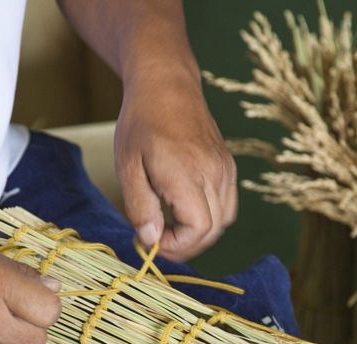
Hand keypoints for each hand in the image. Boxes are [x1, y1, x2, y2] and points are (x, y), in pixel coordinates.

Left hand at [114, 71, 237, 262]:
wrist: (166, 85)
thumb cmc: (141, 123)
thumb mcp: (128, 167)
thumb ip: (140, 207)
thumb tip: (151, 241)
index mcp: (188, 174)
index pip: (199, 229)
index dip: (177, 245)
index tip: (152, 241)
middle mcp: (214, 173)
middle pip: (213, 230)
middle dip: (185, 245)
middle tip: (156, 240)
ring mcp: (225, 169)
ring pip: (224, 220)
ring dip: (198, 233)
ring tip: (169, 226)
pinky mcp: (228, 166)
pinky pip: (226, 204)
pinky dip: (208, 216)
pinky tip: (183, 209)